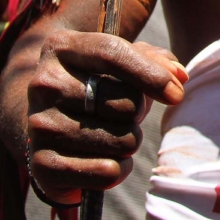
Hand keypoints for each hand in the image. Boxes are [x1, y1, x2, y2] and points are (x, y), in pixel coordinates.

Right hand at [27, 31, 186, 204]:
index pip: (112, 54)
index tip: (177, 94)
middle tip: (124, 113)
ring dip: (130, 143)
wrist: (45, 120)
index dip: (150, 74)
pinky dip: (118, 171)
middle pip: (124, 103)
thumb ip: (155, 60)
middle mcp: (44, 83)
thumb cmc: (96, 83)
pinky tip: (105, 160)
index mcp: (63, 47)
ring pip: (120, 141)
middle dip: (138, 113)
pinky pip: (106, 173)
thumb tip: (180, 76)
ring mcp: (39, 124)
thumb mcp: (121, 60)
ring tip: (112, 135)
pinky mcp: (41, 165)